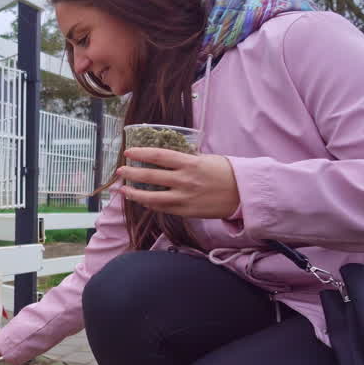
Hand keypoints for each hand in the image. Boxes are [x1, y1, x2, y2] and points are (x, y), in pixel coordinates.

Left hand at [117, 148, 240, 218]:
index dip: (141, 153)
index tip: (128, 152)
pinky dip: (150, 204)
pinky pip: (163, 208)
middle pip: (150, 176)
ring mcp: (184, 198)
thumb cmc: (226, 173)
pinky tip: (141, 201)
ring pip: (151, 197)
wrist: (244, 193)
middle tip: (120, 171)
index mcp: (190, 163)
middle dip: (131, 173)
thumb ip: (186, 159)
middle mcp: (184, 180)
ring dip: (133, 194)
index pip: (158, 156)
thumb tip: (166, 157)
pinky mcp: (186, 211)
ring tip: (122, 190)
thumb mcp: (206, 159)